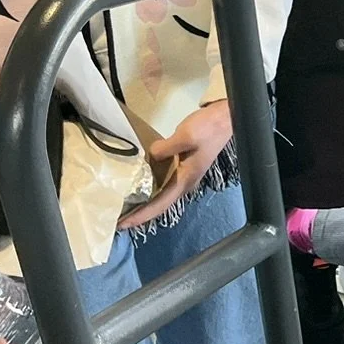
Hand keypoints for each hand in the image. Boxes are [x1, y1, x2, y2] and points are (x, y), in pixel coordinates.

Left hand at [120, 100, 232, 231]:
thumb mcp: (186, 135)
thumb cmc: (208, 129)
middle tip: (118, 221)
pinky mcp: (183, 167)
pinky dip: (150, 190)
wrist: (225, 119)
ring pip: (161, 196)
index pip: (160, 204)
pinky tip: (139, 186)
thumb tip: (150, 157)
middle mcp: (184, 183)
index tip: (123, 224)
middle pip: (160, 205)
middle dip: (140, 214)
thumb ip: (166, 148)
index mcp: (185, 179)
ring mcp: (184, 176)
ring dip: (145, 204)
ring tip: (126, 207)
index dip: (141, 215)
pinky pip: (163, 184)